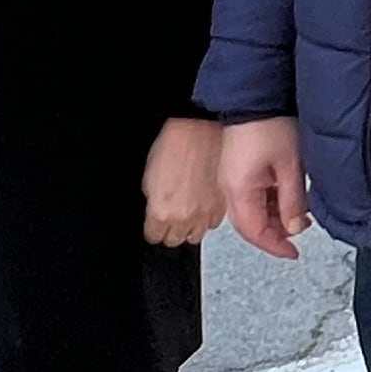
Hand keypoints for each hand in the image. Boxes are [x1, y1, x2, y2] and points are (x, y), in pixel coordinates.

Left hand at [143, 116, 224, 246]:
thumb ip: (152, 203)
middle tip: (171, 215)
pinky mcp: (222, 207)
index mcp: (161, 212)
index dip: (153, 229)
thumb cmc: (174, 146)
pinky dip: (207, 217)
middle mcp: (185, 218)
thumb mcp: (148, 177)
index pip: (153, 236)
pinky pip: (213, 223)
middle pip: (174, 240)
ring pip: (195, 236)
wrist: (199, 131)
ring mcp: (206, 214)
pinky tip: (203, 203)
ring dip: (190, 227)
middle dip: (170, 230)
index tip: (154, 224)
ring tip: (188, 211)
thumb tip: (154, 214)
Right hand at [219, 116, 310, 259]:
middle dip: (277, 231)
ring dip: (275, 214)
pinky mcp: (236, 168)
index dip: (275, 246)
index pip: (255, 232)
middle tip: (300, 228)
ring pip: (252, 210)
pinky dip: (269, 200)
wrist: (255, 95)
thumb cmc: (268, 122)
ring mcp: (231, 177)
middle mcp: (229, 186)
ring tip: (298, 208)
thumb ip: (292, 201)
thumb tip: (294, 227)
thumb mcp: (290, 166)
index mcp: (239, 190)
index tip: (293, 252)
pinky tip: (286, 193)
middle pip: (251, 224)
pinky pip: (250, 194)